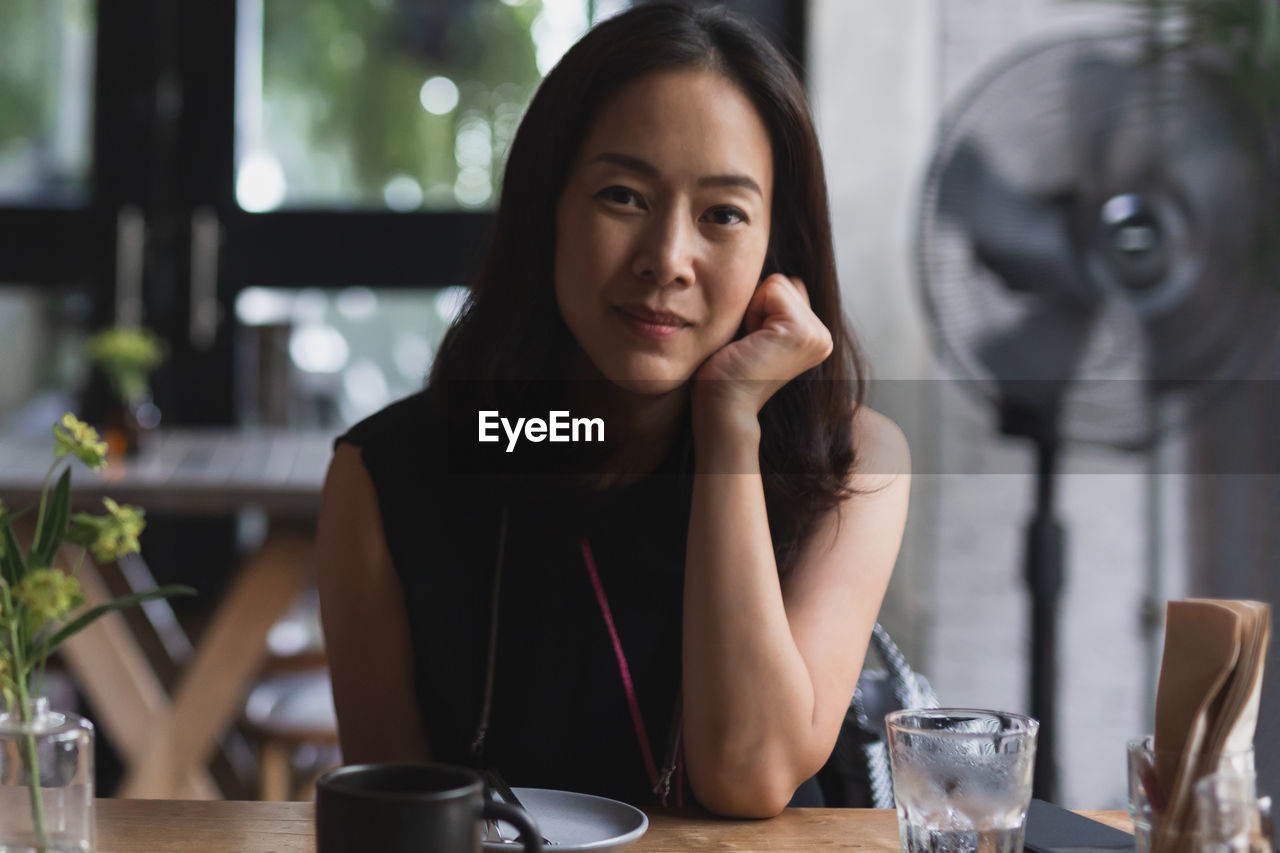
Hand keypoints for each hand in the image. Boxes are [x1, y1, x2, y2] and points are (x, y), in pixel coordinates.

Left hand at [692, 274, 832, 429]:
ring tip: (751, 344)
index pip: (786, 288)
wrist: (722, 406)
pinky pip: (771, 288)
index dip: (758, 308)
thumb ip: (775, 308)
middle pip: (783, 282)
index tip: (752, 344)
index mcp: (815, 337)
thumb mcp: (758, 332)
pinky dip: (752, 311)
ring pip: (778, 282)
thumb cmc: (726, 372)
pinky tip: (751, 342)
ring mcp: (817, 334)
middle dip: (757, 306)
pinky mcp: (802, 330)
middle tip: (750, 345)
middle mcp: (823, 337)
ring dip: (753, 309)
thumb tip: (782, 279)